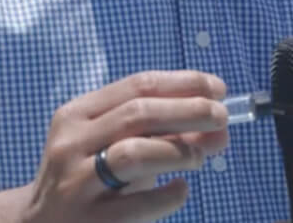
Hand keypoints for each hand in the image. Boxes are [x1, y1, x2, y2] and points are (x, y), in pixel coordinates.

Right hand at [20, 70, 228, 222]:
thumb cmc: (86, 179)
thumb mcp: (109, 146)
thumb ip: (159, 133)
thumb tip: (218, 126)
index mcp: (76, 114)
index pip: (137, 86)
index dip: (182, 83)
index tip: (217, 88)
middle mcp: (71, 143)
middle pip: (138, 114)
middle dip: (187, 111)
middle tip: (221, 117)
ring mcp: (76, 183)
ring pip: (134, 152)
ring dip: (178, 150)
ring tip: (201, 157)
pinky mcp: (89, 222)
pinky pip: (137, 205)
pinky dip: (168, 194)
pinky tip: (181, 190)